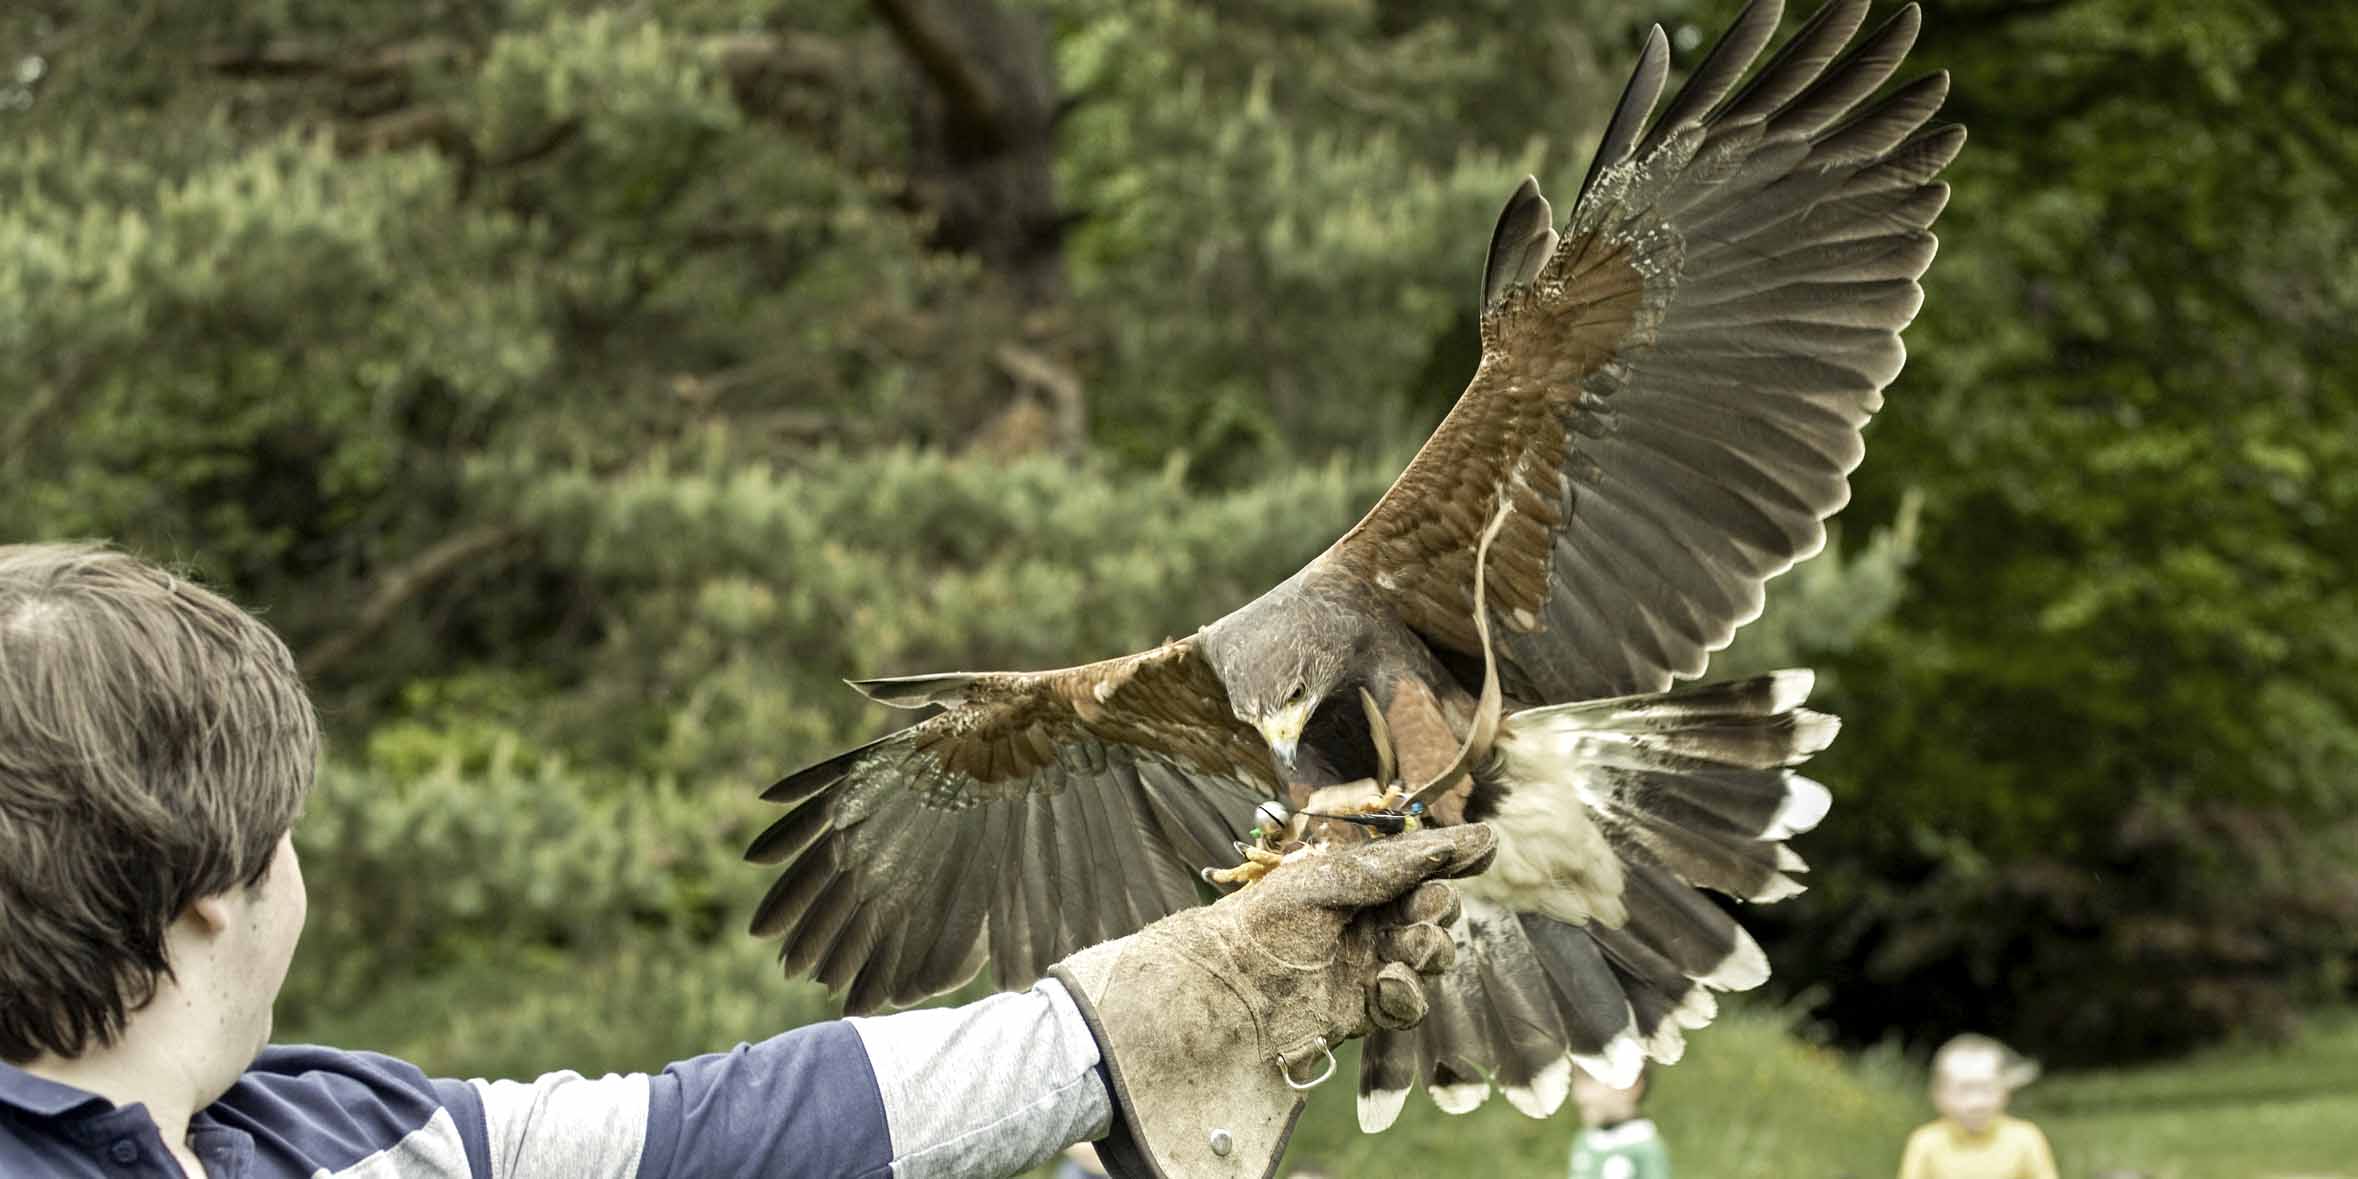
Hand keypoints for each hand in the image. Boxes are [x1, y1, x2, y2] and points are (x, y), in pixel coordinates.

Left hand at [1050, 823, 1497, 1178]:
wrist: (1222, 992)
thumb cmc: (1265, 922)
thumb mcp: (1335, 881)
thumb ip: (1404, 865)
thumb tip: (1479, 835)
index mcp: (1354, 881)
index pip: (1418, 867)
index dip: (1451, 861)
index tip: (1486, 851)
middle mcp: (1363, 921)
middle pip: (1431, 913)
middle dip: (1437, 911)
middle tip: (1424, 914)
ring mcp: (1363, 967)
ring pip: (1427, 960)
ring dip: (1428, 954)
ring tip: (1405, 953)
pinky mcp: (1360, 1013)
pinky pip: (1407, 1004)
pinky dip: (1407, 995)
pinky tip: (1386, 988)